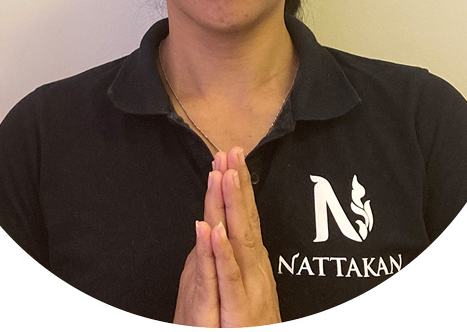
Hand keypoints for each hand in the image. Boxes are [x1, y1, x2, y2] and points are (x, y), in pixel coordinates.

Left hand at [174, 147, 280, 326]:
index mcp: (252, 261)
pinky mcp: (237, 309)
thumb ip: (230, 256)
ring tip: (224, 174)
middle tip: (231, 152)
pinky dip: (221, 251)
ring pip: (238, 239)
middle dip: (237, 183)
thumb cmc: (242, 325)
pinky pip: (226, 276)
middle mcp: (253, 268)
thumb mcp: (238, 285)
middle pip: (244, 218)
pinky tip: (212, 228)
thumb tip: (220, 228)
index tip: (232, 158)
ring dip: (231, 205)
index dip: (239, 186)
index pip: (245, 215)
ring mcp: (246, 286)